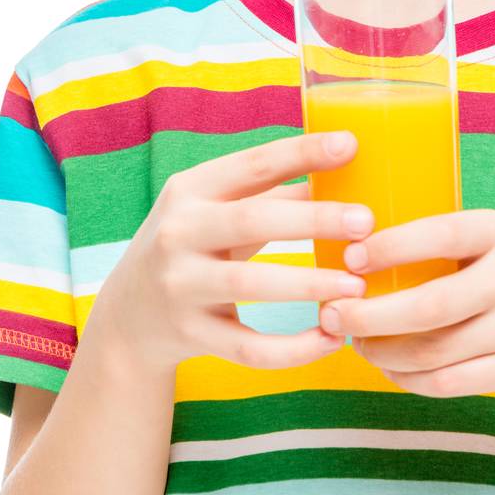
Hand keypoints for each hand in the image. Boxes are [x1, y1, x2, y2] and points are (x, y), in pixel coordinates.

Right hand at [89, 131, 372, 375]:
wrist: (127, 315)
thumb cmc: (196, 245)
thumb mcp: (221, 209)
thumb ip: (278, 193)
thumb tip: (350, 170)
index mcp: (192, 190)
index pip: (252, 164)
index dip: (301, 153)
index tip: (350, 144)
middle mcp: (178, 233)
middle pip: (251, 220)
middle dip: (313, 220)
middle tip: (366, 223)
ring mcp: (179, 286)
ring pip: (251, 285)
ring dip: (310, 285)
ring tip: (358, 287)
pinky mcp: (189, 335)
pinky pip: (249, 348)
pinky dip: (294, 349)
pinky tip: (333, 338)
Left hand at [318, 207, 494, 396]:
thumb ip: (449, 242)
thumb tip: (359, 251)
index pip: (439, 235)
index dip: (389, 247)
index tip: (349, 257)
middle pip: (427, 307)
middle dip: (368, 315)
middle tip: (331, 313)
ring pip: (432, 352)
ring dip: (382, 351)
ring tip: (355, 341)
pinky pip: (449, 383)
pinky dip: (409, 378)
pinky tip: (390, 366)